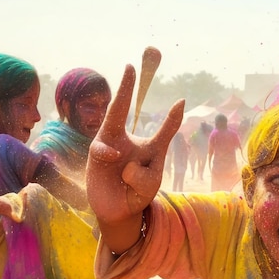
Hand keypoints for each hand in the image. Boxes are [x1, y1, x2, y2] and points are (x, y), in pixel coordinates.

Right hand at [86, 64, 183, 251]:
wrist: (120, 210)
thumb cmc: (138, 192)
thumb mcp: (150, 184)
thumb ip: (144, 175)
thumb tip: (126, 162)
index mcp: (148, 146)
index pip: (163, 129)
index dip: (172, 118)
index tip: (181, 101)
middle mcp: (127, 140)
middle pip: (123, 110)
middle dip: (125, 87)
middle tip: (129, 67)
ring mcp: (109, 146)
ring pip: (110, 122)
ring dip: (115, 137)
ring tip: (123, 160)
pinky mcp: (96, 156)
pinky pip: (101, 148)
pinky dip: (109, 152)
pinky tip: (113, 156)